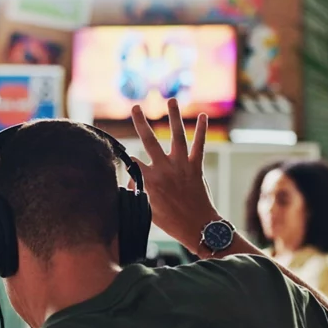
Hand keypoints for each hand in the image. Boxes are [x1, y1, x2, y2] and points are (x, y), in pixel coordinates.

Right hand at [130, 98, 220, 248]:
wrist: (198, 227)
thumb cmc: (171, 222)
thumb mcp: (147, 210)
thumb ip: (138, 192)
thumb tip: (132, 180)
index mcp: (149, 180)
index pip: (132, 162)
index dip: (127, 161)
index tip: (124, 160)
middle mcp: (164, 168)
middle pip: (149, 140)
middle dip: (140, 122)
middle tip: (135, 107)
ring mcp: (182, 166)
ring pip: (177, 136)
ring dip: (174, 117)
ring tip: (171, 100)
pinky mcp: (197, 167)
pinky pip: (199, 145)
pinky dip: (202, 130)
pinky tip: (203, 116)